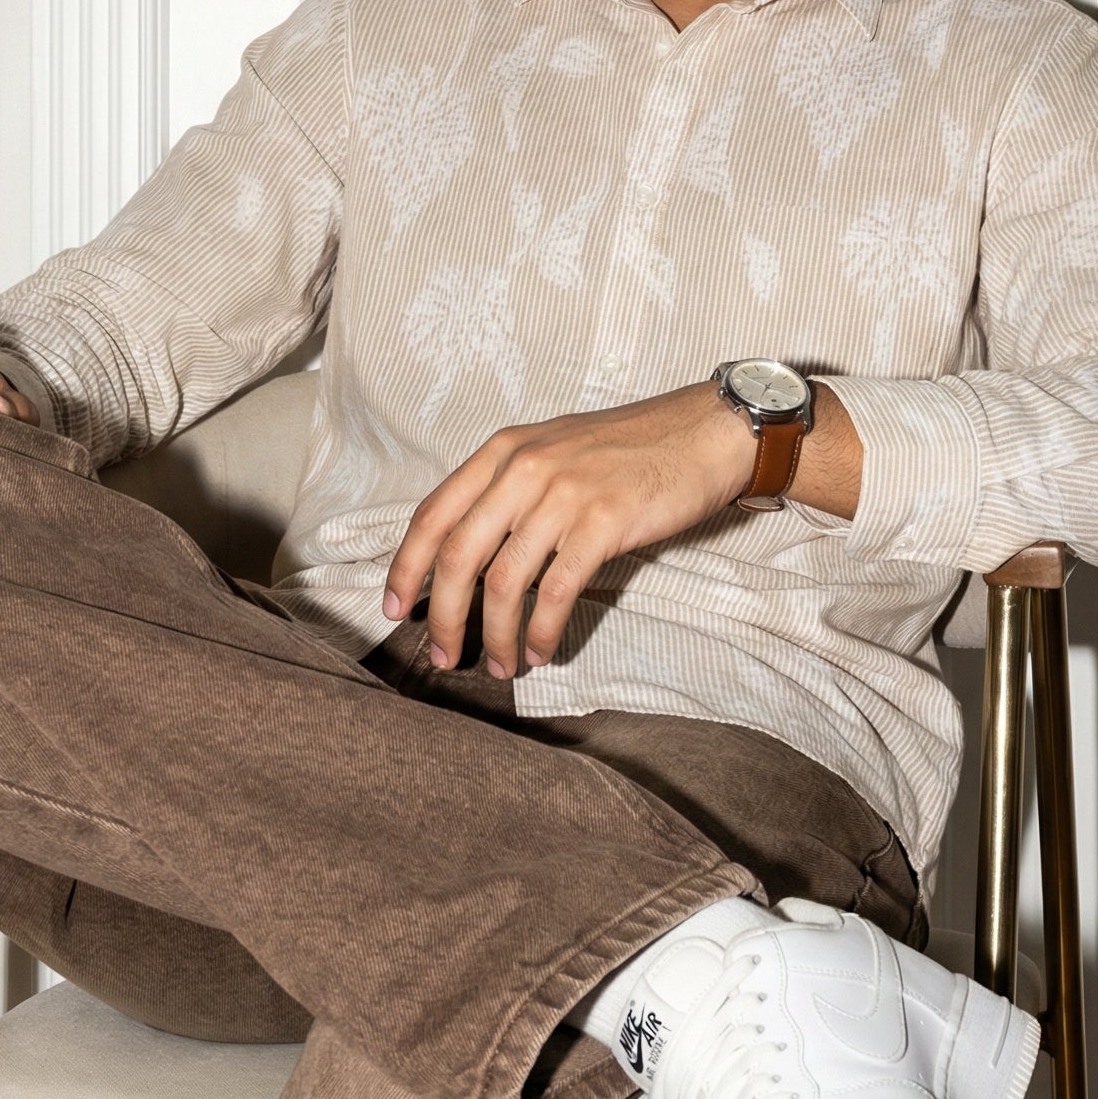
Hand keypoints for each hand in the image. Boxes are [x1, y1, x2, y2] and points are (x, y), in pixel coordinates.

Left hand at [382, 381, 756, 680]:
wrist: (703, 432)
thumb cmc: (629, 448)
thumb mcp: (553, 450)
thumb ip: (508, 489)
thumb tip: (466, 556)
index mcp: (504, 451)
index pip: (433, 515)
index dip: (405, 568)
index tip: (394, 609)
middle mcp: (525, 468)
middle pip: (457, 555)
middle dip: (442, 616)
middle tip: (442, 655)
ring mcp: (564, 494)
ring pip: (504, 581)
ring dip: (494, 636)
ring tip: (499, 666)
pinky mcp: (604, 522)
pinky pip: (555, 590)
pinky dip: (540, 630)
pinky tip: (539, 651)